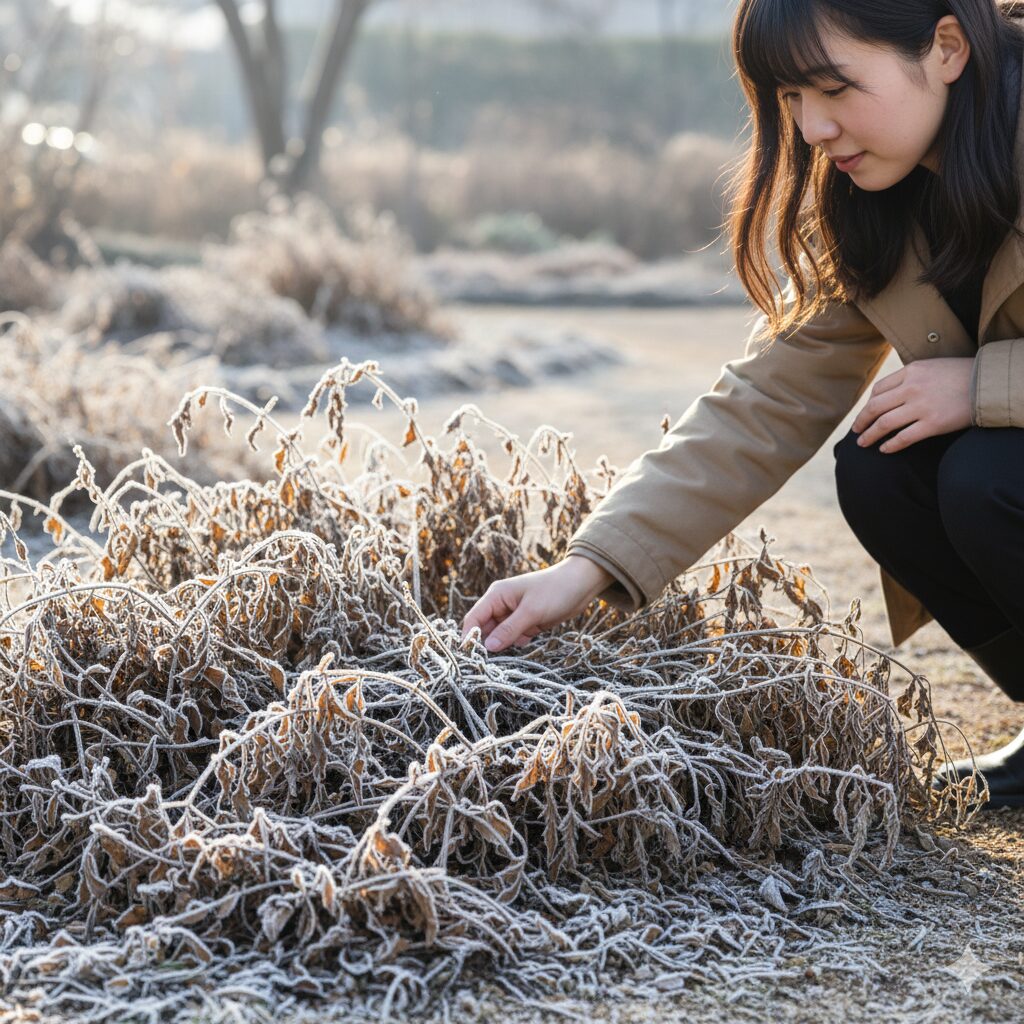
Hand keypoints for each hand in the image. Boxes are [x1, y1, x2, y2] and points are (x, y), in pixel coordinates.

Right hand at [460, 555, 614, 652]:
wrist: (581, 584)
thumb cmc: (555, 591)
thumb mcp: (531, 612)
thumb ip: (508, 630)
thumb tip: (488, 647)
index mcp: (497, 595)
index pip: (474, 618)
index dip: (469, 636)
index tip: (469, 657)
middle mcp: (502, 604)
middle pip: (485, 629)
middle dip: (490, 643)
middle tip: (496, 658)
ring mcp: (514, 613)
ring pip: (501, 635)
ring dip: (507, 642)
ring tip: (522, 637)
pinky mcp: (526, 621)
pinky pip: (515, 636)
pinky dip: (520, 640)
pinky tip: (532, 634)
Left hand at [851, 357, 973, 453]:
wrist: (988, 383)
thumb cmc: (961, 375)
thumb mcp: (932, 367)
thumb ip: (911, 377)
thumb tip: (890, 393)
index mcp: (911, 371)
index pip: (878, 390)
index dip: (868, 404)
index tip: (865, 414)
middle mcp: (912, 388)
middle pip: (875, 407)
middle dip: (861, 421)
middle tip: (855, 431)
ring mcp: (922, 406)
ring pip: (884, 423)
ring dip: (869, 435)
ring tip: (862, 443)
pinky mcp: (933, 423)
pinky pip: (904, 437)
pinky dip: (890, 445)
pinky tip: (884, 450)